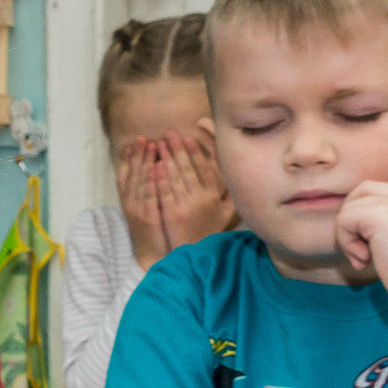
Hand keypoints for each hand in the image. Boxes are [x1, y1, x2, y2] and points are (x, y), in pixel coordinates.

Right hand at [114, 138, 167, 267]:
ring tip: (150, 145)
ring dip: (144, 162)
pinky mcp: (149, 218)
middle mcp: (130, 205)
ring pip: (140, 182)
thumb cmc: (153, 234)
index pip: (124, 177)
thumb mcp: (144, 213)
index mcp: (128, 203)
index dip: (126, 160)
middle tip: (142, 138)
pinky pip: (150, 196)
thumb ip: (145, 195)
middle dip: (137, 155)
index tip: (131, 144)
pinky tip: (156, 167)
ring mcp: (138, 211)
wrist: (152, 258)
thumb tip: (151, 173)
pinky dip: (152, 180)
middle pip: (132, 175)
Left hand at [150, 125, 234, 249]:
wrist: (193, 254)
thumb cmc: (208, 232)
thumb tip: (234, 172)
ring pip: (175, 177)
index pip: (205, 168)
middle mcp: (202, 198)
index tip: (189, 138)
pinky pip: (164, 191)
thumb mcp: (227, 214)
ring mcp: (186, 206)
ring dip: (166, 158)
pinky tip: (153, 165)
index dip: (196, 152)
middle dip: (178, 149)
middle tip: (169, 134)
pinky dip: (159, 177)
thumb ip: (230, 194)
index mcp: (214, 196)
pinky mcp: (171, 214)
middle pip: (188, 168)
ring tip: (158, 144)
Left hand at [333, 180, 387, 321]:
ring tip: (365, 260)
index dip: (365, 217)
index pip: (380, 193)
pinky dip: (347, 244)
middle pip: (362, 191)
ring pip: (350, 207)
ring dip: (348, 237)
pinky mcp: (380, 215)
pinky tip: (364, 262)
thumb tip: (363, 233)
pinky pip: (344, 220)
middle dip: (351, 219)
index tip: (372, 247)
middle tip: (360, 250)